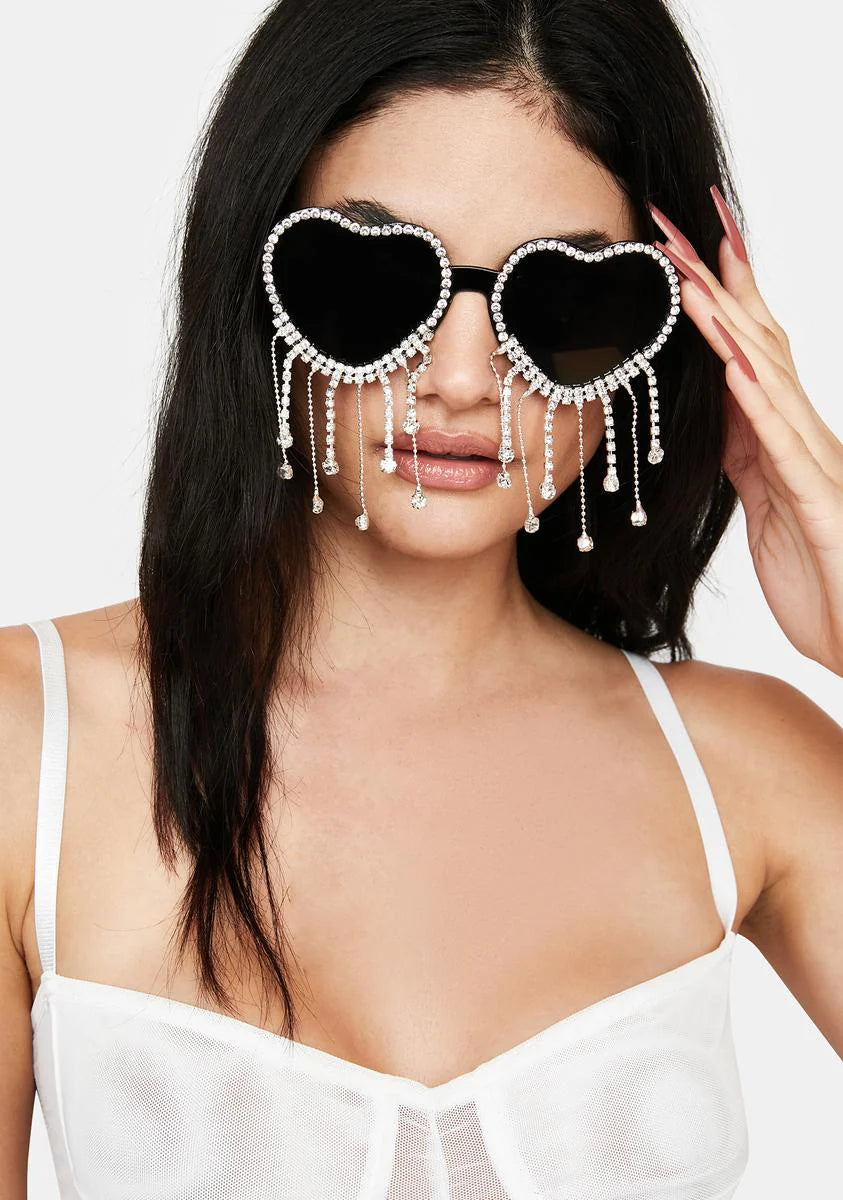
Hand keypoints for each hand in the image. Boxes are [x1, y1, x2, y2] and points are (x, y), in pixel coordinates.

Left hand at [648, 187, 842, 675]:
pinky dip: (761, 403)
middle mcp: (805, 435)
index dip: (715, 295)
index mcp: (783, 436)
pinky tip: (734, 368)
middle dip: (716, 281)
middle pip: (758, 341)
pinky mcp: (821, 504)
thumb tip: (720, 406)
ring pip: (772, 378)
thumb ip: (747, 453)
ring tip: (692, 276)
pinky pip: (786, 446)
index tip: (676, 246)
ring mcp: (817, 464)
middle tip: (673, 225)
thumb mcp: (766, 504)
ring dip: (731, 323)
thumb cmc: (820, 572)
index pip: (745, 349)